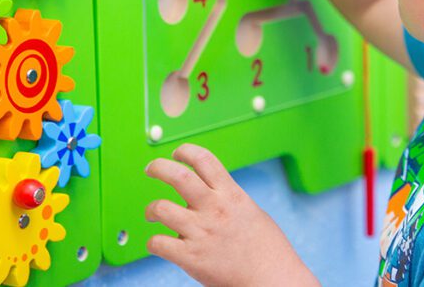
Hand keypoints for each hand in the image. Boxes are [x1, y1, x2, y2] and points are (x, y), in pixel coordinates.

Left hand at [145, 144, 318, 286]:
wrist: (272, 278)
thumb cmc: (266, 248)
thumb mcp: (250, 211)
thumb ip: (229, 200)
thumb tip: (213, 192)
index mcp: (231, 194)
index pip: (204, 159)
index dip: (186, 150)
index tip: (177, 153)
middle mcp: (214, 209)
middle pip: (178, 176)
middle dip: (158, 167)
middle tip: (152, 168)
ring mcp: (201, 233)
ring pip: (161, 208)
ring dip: (151, 209)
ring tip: (152, 213)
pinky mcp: (190, 257)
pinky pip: (158, 243)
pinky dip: (153, 242)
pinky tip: (160, 242)